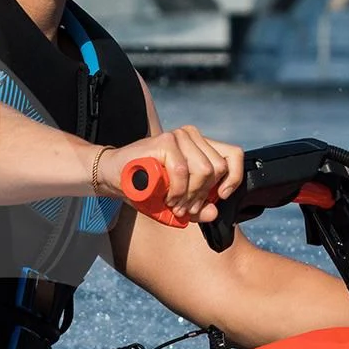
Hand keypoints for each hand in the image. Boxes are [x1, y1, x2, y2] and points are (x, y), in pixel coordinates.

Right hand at [101, 126, 242, 226]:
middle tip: (185, 207)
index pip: (234, 155)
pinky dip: (176, 189)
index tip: (220, 196)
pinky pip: (182, 170)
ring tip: (174, 203)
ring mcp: (179, 136)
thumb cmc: (145, 187)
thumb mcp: (177, 203)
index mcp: (201, 146)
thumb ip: (198, 207)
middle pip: (218, 168)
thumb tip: (213, 212)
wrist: (114, 177)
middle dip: (202, 195)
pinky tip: (165, 196)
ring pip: (204, 170)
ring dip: (188, 195)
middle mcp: (192, 137)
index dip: (233, 179)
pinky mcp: (165, 140)